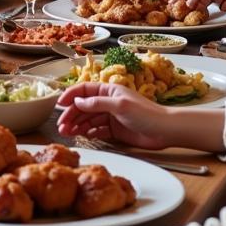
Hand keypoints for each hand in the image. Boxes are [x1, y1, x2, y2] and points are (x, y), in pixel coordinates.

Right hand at [57, 83, 172, 149]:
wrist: (166, 131)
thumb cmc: (146, 114)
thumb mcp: (119, 105)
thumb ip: (97, 103)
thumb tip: (77, 102)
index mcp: (109, 90)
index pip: (84, 90)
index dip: (70, 96)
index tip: (59, 104)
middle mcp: (108, 102)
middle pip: (83, 106)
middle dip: (71, 115)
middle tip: (61, 126)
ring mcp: (111, 116)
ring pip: (88, 119)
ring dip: (77, 125)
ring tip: (67, 133)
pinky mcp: (115, 130)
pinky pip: (96, 130)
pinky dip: (88, 132)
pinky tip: (81, 136)